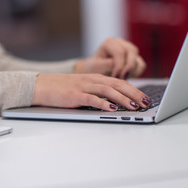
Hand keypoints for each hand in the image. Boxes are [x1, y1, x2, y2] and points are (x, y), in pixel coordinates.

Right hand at [32, 73, 151, 110]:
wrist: (41, 85)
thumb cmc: (64, 88)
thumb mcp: (84, 87)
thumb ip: (99, 92)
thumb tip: (116, 103)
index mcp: (97, 78)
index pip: (120, 82)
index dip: (135, 90)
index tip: (145, 98)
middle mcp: (93, 80)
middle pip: (118, 85)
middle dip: (134, 94)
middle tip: (146, 103)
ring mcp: (84, 87)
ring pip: (108, 90)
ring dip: (123, 99)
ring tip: (134, 106)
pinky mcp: (75, 95)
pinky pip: (92, 98)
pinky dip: (103, 104)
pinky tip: (112, 109)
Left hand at [74, 38, 145, 78]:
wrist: (95, 72)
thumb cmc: (94, 68)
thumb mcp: (96, 67)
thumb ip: (107, 64)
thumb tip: (119, 65)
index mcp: (110, 42)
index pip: (120, 52)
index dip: (119, 66)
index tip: (115, 77)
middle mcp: (121, 43)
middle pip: (132, 52)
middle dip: (128, 68)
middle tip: (121, 79)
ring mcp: (129, 49)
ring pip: (137, 59)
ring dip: (132, 71)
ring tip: (121, 79)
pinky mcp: (135, 58)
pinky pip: (141, 65)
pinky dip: (136, 73)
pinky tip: (126, 77)